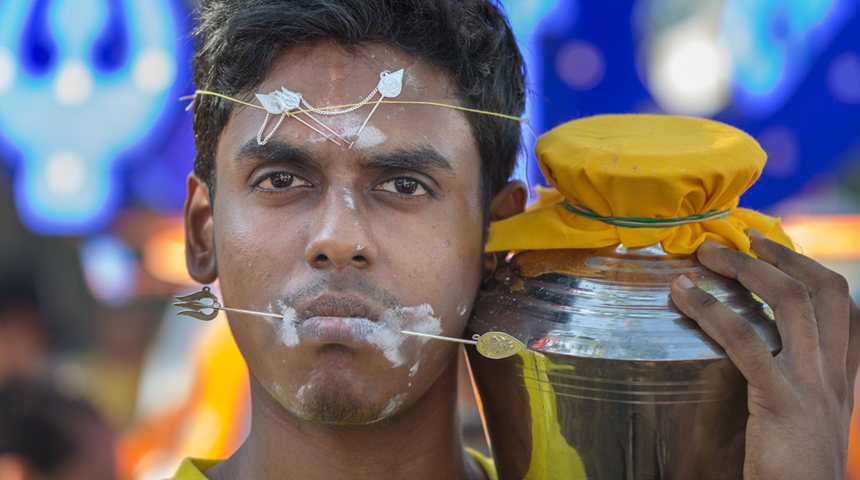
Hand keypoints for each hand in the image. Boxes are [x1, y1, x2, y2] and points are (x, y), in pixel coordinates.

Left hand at [669, 230, 859, 479]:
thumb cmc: (796, 474)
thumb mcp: (807, 424)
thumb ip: (795, 390)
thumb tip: (764, 362)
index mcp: (842, 381)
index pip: (847, 310)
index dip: (813, 271)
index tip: (778, 250)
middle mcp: (835, 375)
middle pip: (825, 291)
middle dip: (783, 256)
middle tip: (742, 238)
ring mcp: (813, 384)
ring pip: (790, 301)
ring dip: (746, 268)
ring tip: (707, 253)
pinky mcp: (782, 399)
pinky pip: (745, 339)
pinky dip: (711, 309)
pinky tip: (683, 294)